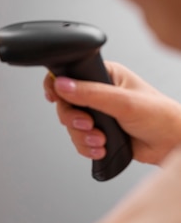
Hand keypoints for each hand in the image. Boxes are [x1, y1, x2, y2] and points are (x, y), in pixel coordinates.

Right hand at [44, 61, 180, 164]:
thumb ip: (91, 93)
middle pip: (66, 104)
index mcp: (105, 75)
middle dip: (74, 120)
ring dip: (83, 137)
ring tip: (101, 140)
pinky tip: (102, 148)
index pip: (70, 75)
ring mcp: (98, 113)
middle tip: (87, 124)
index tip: (54, 97)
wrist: (172, 144)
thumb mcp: (124, 102)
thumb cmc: (160, 117)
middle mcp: (99, 93)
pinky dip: (87, 147)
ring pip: (71, 126)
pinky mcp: (99, 132)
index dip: (57, 85)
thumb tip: (63, 84)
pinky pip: (79, 140)